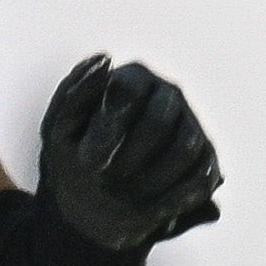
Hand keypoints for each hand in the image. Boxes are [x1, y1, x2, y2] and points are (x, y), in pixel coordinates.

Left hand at [35, 54, 222, 252]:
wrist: (95, 199)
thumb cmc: (74, 155)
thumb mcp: (58, 127)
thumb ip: (75, 91)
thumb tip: (105, 58)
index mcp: (133, 77)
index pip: (127, 90)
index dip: (107, 129)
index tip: (87, 162)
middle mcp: (169, 94)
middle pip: (157, 123)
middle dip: (127, 159)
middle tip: (102, 183)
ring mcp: (192, 125)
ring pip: (183, 150)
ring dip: (148, 181)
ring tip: (121, 197)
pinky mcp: (207, 157)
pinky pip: (201, 177)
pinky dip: (171, 198)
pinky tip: (147, 208)